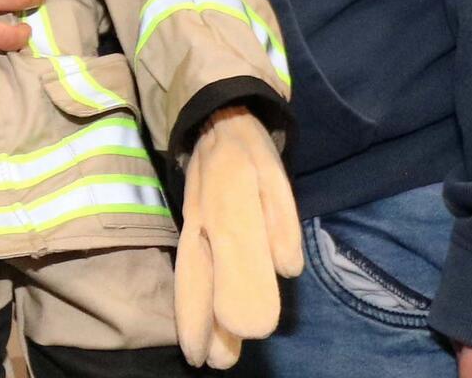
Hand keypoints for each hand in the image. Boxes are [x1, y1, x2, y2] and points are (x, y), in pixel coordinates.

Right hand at [176, 105, 301, 367]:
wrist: (214, 118)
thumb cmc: (251, 153)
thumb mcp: (273, 177)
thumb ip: (281, 221)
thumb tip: (287, 268)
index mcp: (231, 208)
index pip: (234, 258)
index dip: (241, 295)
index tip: (252, 332)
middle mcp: (204, 224)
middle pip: (201, 279)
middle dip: (207, 324)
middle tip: (214, 364)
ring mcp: (191, 227)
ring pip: (189, 278)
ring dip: (194, 319)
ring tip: (201, 356)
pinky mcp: (187, 227)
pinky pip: (184, 268)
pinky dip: (185, 299)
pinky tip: (193, 319)